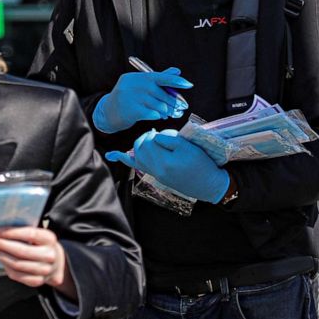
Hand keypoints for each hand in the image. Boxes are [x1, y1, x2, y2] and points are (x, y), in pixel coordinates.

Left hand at [0, 226, 74, 297]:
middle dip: (2, 245)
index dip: (12, 233)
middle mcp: (49, 255)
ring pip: (17, 264)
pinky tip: (0, 259)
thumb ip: (24, 232)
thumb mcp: (39, 235)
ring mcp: (44, 270)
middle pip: (22, 251)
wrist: (56, 264)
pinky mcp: (37, 281)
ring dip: (0, 256)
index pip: (30, 234)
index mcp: (50, 239)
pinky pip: (17, 275)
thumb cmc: (41, 245)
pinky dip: (5, 267)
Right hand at [92, 68, 191, 132]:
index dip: (176, 81)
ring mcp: (132, 97)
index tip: (189, 84)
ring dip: (166, 111)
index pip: (161, 77)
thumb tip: (177, 71)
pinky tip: (159, 117)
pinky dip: (158, 116)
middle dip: (173, 102)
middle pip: (162, 94)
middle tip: (181, 108)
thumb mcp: (141, 85)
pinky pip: (152, 114)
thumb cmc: (129, 98)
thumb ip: (158, 78)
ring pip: (159, 106)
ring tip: (168, 114)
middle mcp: (135, 84)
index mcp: (139, 77)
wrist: (108, 113)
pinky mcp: (131, 110)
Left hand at [106, 129, 229, 203]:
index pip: (153, 140)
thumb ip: (171, 139)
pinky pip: (135, 165)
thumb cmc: (202, 164)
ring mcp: (154, 173)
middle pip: (142, 147)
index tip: (169, 136)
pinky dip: (123, 158)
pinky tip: (111, 154)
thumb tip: (156, 136)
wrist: (207, 184)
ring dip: (141, 144)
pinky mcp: (155, 175)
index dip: (159, 134)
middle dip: (148, 138)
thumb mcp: (189, 148)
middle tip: (158, 135)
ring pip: (137, 154)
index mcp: (166, 162)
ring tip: (149, 139)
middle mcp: (156, 169)